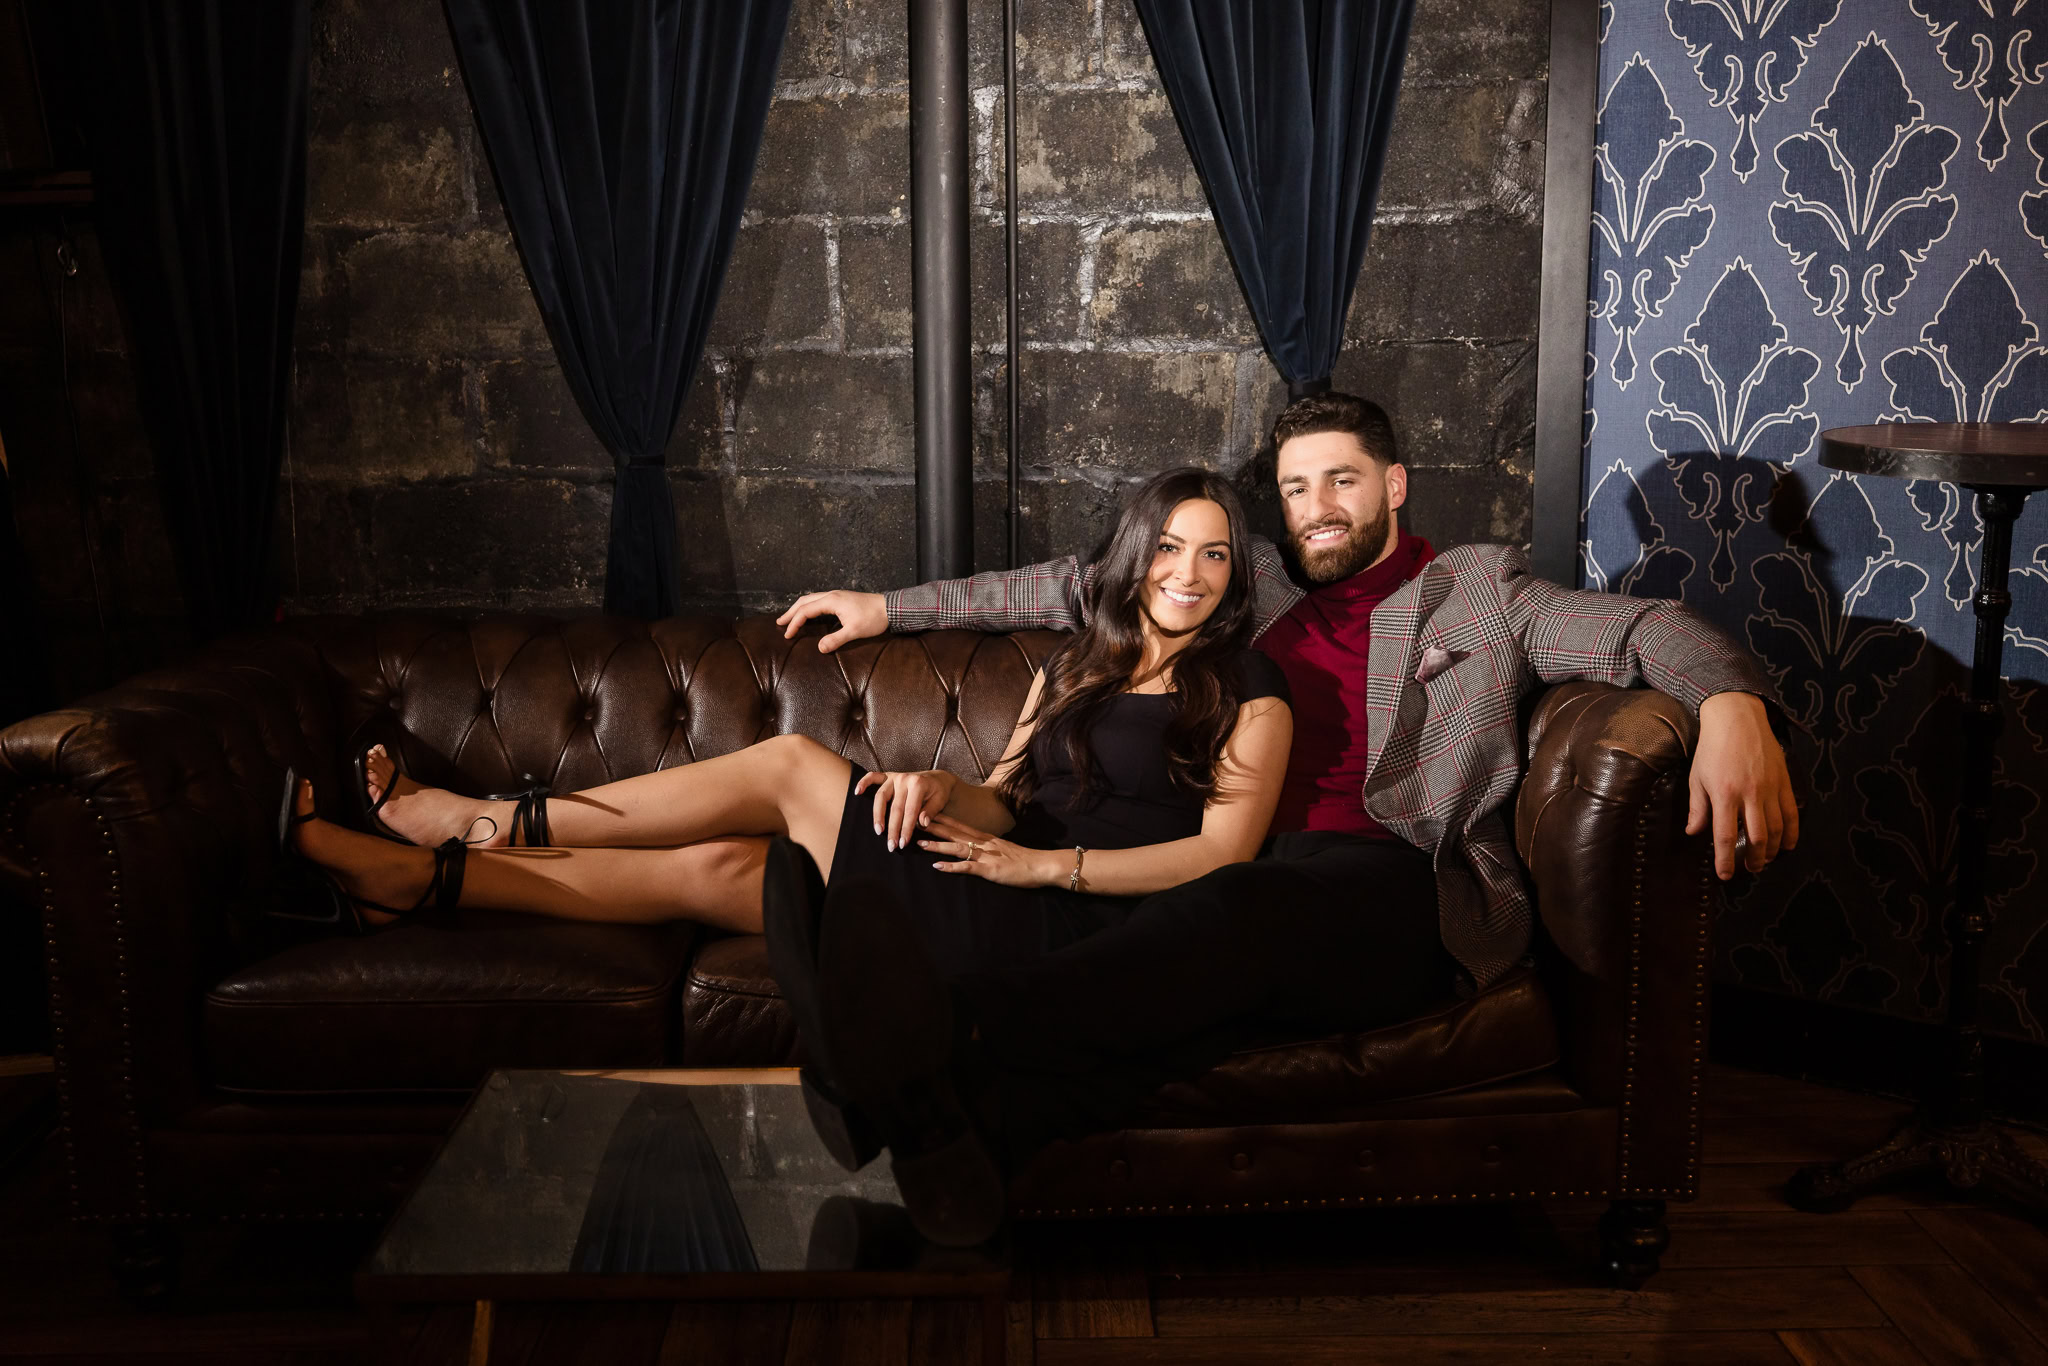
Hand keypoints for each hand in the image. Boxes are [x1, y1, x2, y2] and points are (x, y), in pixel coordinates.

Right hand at [775, 589, 886, 652]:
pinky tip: (809, 614)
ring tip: (789, 618)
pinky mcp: (842, 599)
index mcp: (832, 601)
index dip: (794, 623)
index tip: (787, 635)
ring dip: (799, 608)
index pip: (806, 611)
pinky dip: (809, 607)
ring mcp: (837, 596)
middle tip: (779, 623)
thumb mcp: (854, 632)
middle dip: (791, 612)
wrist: (891, 608)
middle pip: (804, 601)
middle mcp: (831, 595)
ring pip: (811, 599)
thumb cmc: (874, 618)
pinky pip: (819, 600)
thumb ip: (836, 640)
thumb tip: (819, 648)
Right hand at [856, 768, 958, 851]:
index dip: (906, 829)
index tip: (903, 843)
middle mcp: (904, 779)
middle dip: (893, 829)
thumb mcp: (940, 800)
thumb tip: (922, 823)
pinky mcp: (888, 776)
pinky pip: (873, 777)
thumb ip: (931, 811)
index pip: (910, 811)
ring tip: (878, 831)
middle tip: (891, 845)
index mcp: (918, 784)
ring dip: (878, 815)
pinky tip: (857, 792)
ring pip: (881, 796)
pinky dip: (864, 782)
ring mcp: (894, 777)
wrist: (937, 777)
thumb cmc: (938, 791)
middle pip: (895, 807)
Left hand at [917, 813, 1054, 887]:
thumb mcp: (1004, 848)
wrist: (1041, 865)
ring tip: (920, 843)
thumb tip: (977, 847)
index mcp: (986, 838)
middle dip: (934, 828)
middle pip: (954, 833)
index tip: (927, 814)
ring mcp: (986, 856)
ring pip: (956, 848)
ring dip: (937, 845)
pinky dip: (951, 866)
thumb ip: (990, 847)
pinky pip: (966, 867)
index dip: (943, 820)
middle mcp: (984, 843)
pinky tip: (937, 866)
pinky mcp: (989, 870)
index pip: (961, 826)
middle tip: (915, 822)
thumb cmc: (1025, 860)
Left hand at [1687, 691, 1799, 880]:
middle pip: (1757, 837)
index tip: (1725, 875)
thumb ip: (1698, 808)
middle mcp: (1749, 793)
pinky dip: (1792, 832)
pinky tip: (1787, 844)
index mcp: (1724, 794)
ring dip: (1772, 849)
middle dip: (1754, 859)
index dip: (1725, 860)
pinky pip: (1792, 812)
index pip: (1724, 836)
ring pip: (1777, 828)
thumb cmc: (1712, 748)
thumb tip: (1694, 832)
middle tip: (1749, 868)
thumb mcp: (1697, 778)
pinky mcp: (1783, 781)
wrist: (1737, 718)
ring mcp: (1769, 787)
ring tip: (1764, 860)